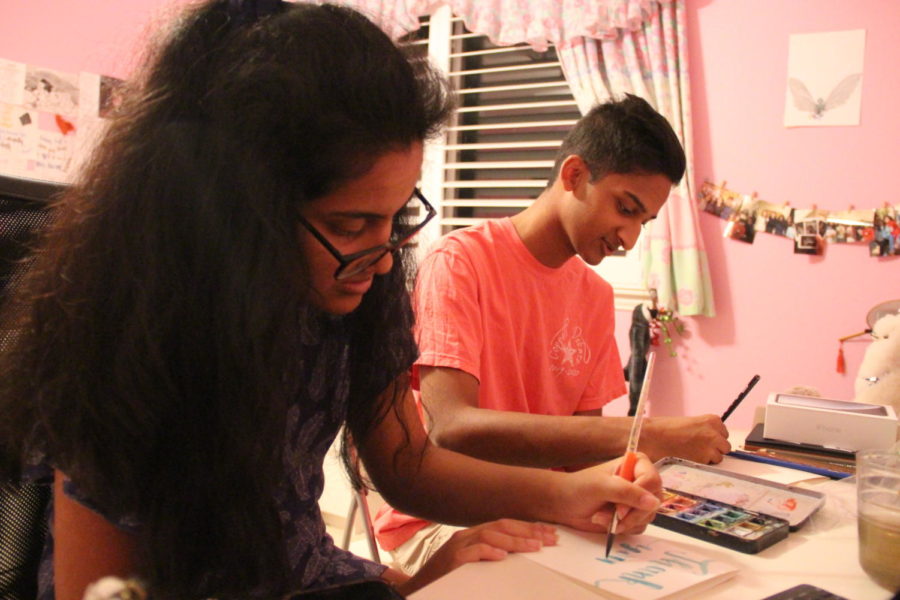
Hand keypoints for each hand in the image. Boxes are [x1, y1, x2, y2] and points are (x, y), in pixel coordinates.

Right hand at [395, 519, 557, 594]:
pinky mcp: (451, 559)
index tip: (550, 534)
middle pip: (501, 526)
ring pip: (491, 535)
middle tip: (550, 539)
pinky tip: (504, 556)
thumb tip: (519, 556)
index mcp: (473, 536)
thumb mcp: (472, 565)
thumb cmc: (446, 580)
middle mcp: (466, 536)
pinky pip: (472, 551)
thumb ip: (490, 556)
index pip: (505, 525)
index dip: (528, 528)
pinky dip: (489, 551)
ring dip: (516, 540)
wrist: (416, 590)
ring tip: (535, 547)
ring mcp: (458, 545)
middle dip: (528, 531)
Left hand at [552, 453, 661, 534]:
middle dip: (631, 514)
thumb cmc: (579, 488)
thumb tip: (654, 503)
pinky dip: (623, 528)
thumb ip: (626, 492)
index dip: (640, 497)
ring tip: (601, 516)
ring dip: (624, 522)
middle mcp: (641, 480)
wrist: (565, 504)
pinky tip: (606, 522)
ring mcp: (638, 499)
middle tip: (613, 516)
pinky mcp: (633, 515)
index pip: (652, 481)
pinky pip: (639, 526)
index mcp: (636, 464)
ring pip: (647, 517)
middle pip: (654, 502)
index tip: (620, 509)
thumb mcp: (601, 487)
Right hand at [641, 415, 730, 463]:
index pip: (724, 433)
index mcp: (712, 420)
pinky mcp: (704, 460)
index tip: (703, 439)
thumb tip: (712, 439)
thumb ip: (704, 429)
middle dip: (714, 448)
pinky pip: (709, 465)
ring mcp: (710, 447)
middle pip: (724, 446)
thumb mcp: (690, 423)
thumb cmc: (666, 429)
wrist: (653, 437)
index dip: (713, 438)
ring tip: (692, 453)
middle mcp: (714, 433)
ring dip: (708, 457)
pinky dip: (701, 464)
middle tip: (698, 448)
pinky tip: (689, 458)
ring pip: (719, 457)